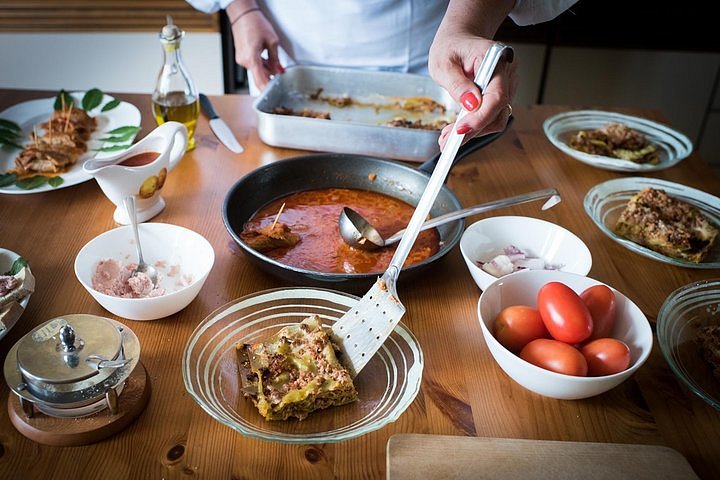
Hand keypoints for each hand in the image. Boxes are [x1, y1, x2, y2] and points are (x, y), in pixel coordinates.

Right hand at [228, 6, 282, 90]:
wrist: (242, 14)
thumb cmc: (255, 23)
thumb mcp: (272, 42)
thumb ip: (275, 60)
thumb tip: (279, 71)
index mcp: (251, 59)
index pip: (260, 81)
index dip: (267, 91)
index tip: (273, 96)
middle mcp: (244, 62)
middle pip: (259, 77)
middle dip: (270, 79)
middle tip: (281, 79)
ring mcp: (241, 60)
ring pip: (256, 71)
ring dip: (266, 71)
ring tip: (275, 65)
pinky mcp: (241, 56)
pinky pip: (253, 65)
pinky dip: (261, 65)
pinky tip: (267, 61)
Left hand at [428, 0, 517, 149]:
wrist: (459, 40)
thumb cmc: (451, 47)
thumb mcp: (443, 63)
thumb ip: (457, 83)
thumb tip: (471, 104)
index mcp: (494, 58)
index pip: (496, 95)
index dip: (480, 117)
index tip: (460, 130)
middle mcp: (506, 73)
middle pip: (498, 111)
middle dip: (473, 129)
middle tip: (447, 141)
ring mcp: (506, 86)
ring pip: (496, 118)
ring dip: (473, 131)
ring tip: (447, 138)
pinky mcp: (500, 96)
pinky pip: (491, 116)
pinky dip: (474, 126)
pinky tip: (458, 129)